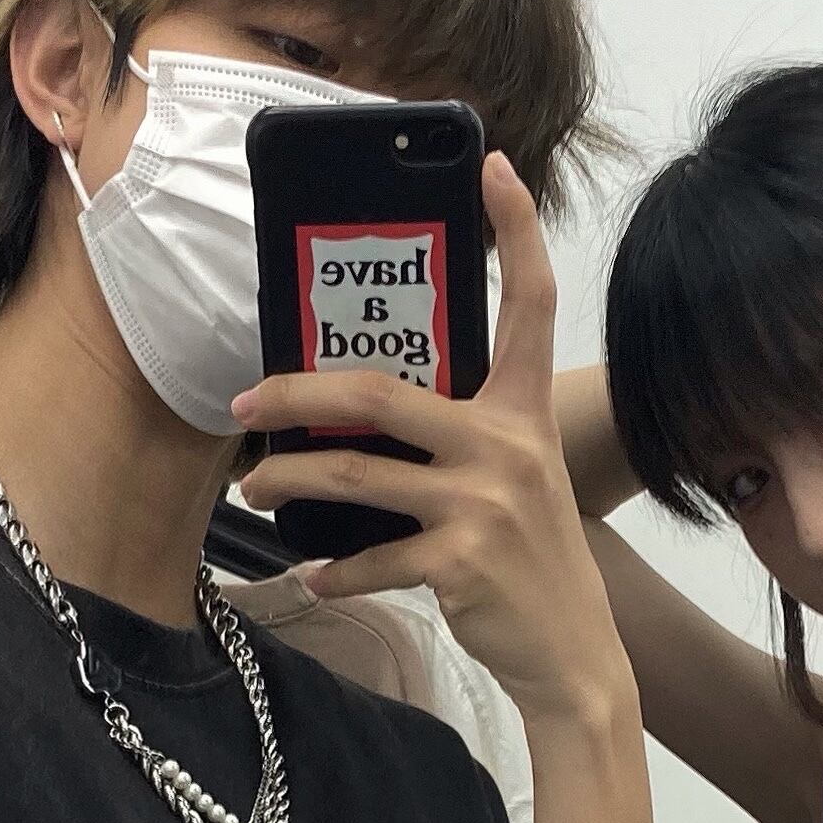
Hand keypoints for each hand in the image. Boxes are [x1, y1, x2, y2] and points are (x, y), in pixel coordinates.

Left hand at [231, 155, 621, 721]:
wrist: (573, 655)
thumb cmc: (533, 563)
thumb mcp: (520, 482)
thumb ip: (464, 439)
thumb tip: (364, 421)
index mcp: (524, 412)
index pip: (531, 303)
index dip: (516, 230)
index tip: (493, 167)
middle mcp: (506, 446)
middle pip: (379, 391)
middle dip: (297, 392)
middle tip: (249, 399)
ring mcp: (483, 503)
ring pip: (354, 474)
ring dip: (288, 481)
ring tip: (255, 487)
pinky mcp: (461, 561)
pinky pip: (371, 556)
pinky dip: (335, 568)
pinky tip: (317, 573)